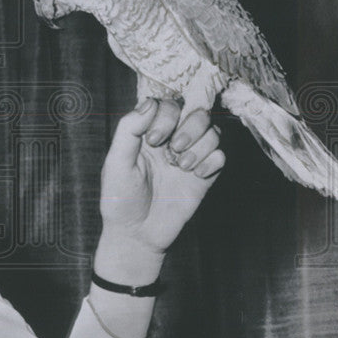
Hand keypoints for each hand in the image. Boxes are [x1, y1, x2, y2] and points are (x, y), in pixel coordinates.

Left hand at [99, 98, 223, 257]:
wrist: (137, 235)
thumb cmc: (120, 199)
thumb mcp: (116, 163)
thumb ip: (129, 130)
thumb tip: (150, 102)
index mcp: (148, 132)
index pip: (169, 104)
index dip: (167, 116)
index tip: (153, 140)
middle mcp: (171, 140)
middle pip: (197, 112)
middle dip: (190, 127)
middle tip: (173, 149)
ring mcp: (189, 157)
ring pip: (213, 131)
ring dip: (201, 146)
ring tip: (182, 167)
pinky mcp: (204, 177)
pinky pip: (221, 156)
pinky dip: (212, 162)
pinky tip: (195, 176)